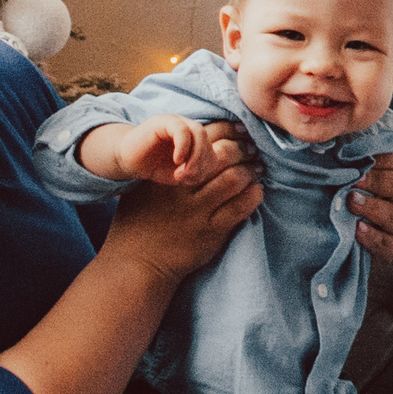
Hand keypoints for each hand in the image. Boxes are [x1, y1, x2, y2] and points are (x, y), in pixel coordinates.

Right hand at [100, 132, 260, 286]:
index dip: (223, 130)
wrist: (137, 263)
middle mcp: (181, 190)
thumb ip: (165, 168)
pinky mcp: (211, 233)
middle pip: (219, 156)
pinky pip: (239, 208)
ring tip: (255, 168)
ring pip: (233, 180)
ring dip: (250, 170)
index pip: (198, 140)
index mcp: (165, 174)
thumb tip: (193, 144)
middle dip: (241, 148)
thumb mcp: (144, 188)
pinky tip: (255, 190)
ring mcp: (197, 212)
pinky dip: (252, 195)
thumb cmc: (139, 222)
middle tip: (251, 148)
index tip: (236, 130)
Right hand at [118, 113, 216, 184]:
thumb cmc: (155, 167)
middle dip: (202, 162)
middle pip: (209, 140)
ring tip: (183, 172)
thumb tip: (212, 173)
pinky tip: (177, 160)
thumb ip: (197, 172)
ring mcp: (178, 122)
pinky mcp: (164, 121)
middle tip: (189, 178)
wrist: (127, 160)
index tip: (195, 180)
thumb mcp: (181, 174)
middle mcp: (190, 128)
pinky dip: (183, 147)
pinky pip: (182, 130)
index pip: (216, 148)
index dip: (210, 166)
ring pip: (199, 133)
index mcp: (197, 140)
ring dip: (195, 156)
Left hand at [349, 151, 392, 261]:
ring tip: (351, 203)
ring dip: (372, 207)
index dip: (382, 159)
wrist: (349, 241)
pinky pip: (388, 243)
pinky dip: (372, 236)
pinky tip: (357, 229)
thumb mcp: (353, 182)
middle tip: (354, 183)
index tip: (358, 161)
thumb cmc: (351, 203)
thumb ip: (352, 167)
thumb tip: (338, 148)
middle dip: (377, 182)